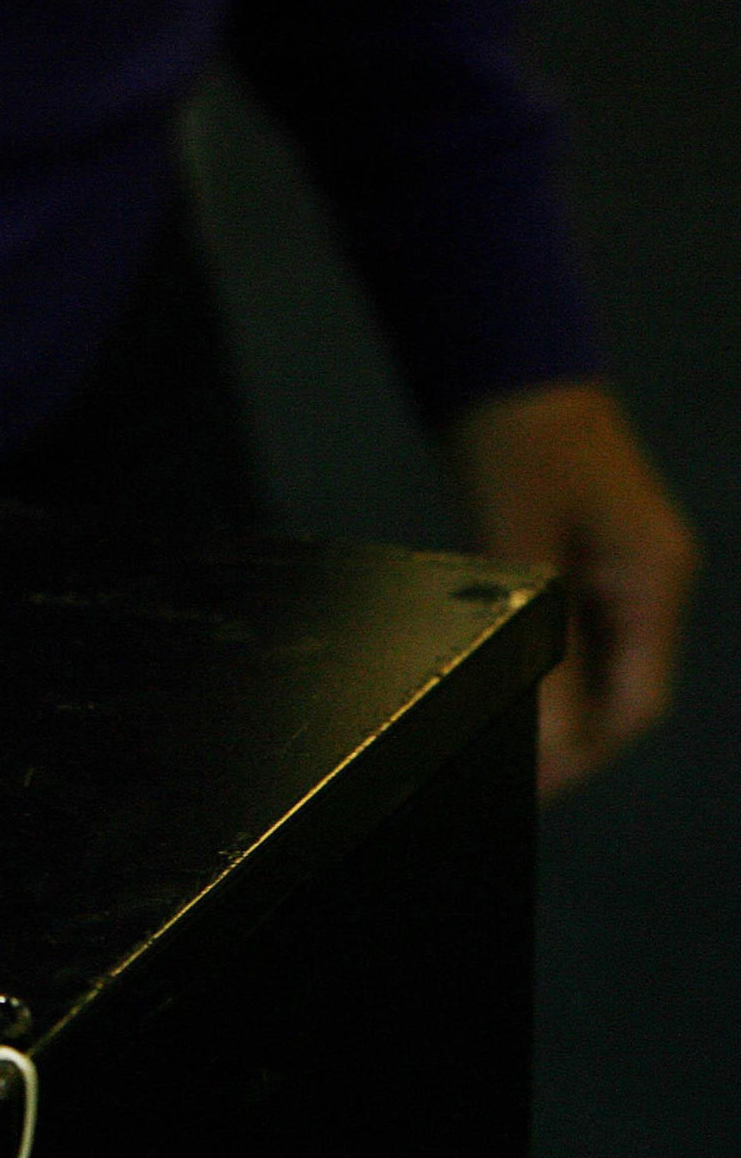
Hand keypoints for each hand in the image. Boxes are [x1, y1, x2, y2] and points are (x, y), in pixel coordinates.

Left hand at [448, 380, 699, 798]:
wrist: (508, 368)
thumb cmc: (518, 444)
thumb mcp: (519, 548)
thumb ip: (538, 640)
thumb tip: (548, 731)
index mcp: (653, 580)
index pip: (638, 702)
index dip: (589, 754)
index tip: (536, 790)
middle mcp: (651, 580)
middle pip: (625, 691)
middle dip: (575, 742)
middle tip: (513, 782)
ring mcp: (622, 567)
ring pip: (602, 666)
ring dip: (562, 709)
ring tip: (504, 748)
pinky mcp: (588, 556)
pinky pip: (579, 633)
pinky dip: (550, 667)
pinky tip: (507, 689)